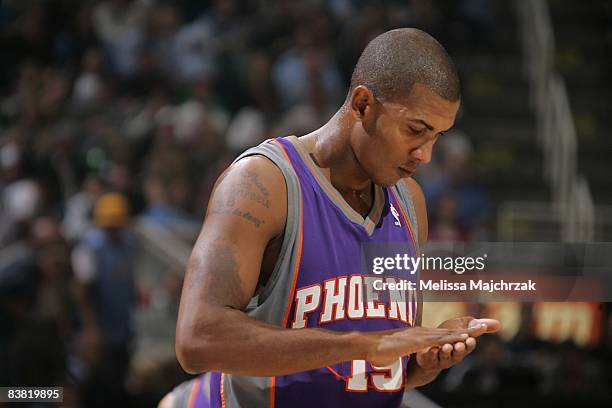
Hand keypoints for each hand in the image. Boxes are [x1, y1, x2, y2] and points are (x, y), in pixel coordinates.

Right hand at [365, 324, 486, 366]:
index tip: (472, 331)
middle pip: (448, 331)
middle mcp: (421, 333)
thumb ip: (403, 350)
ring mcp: (420, 336)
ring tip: (481, 330)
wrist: (368, 344)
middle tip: (485, 325)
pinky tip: (463, 338)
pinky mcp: (418, 342)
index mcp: (417, 335)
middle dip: (467, 328)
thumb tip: (404, 353)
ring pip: (447, 334)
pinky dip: (453, 338)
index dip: (457, 332)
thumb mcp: (395, 350)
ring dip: (464, 332)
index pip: (441, 334)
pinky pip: (439, 340)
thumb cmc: (378, 349)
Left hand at [415, 316, 500, 370]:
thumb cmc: (448, 337)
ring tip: (446, 346)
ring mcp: (441, 359)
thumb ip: (476, 326)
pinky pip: (431, 358)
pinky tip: (433, 349)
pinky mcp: (429, 360)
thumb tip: (499, 324)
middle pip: (458, 354)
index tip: (471, 338)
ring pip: (445, 357)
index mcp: (462, 347)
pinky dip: (432, 354)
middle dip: (460, 349)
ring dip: (446, 351)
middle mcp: (454, 355)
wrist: (427, 350)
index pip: (469, 346)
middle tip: (460, 344)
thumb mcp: (462, 329)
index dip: (470, 343)